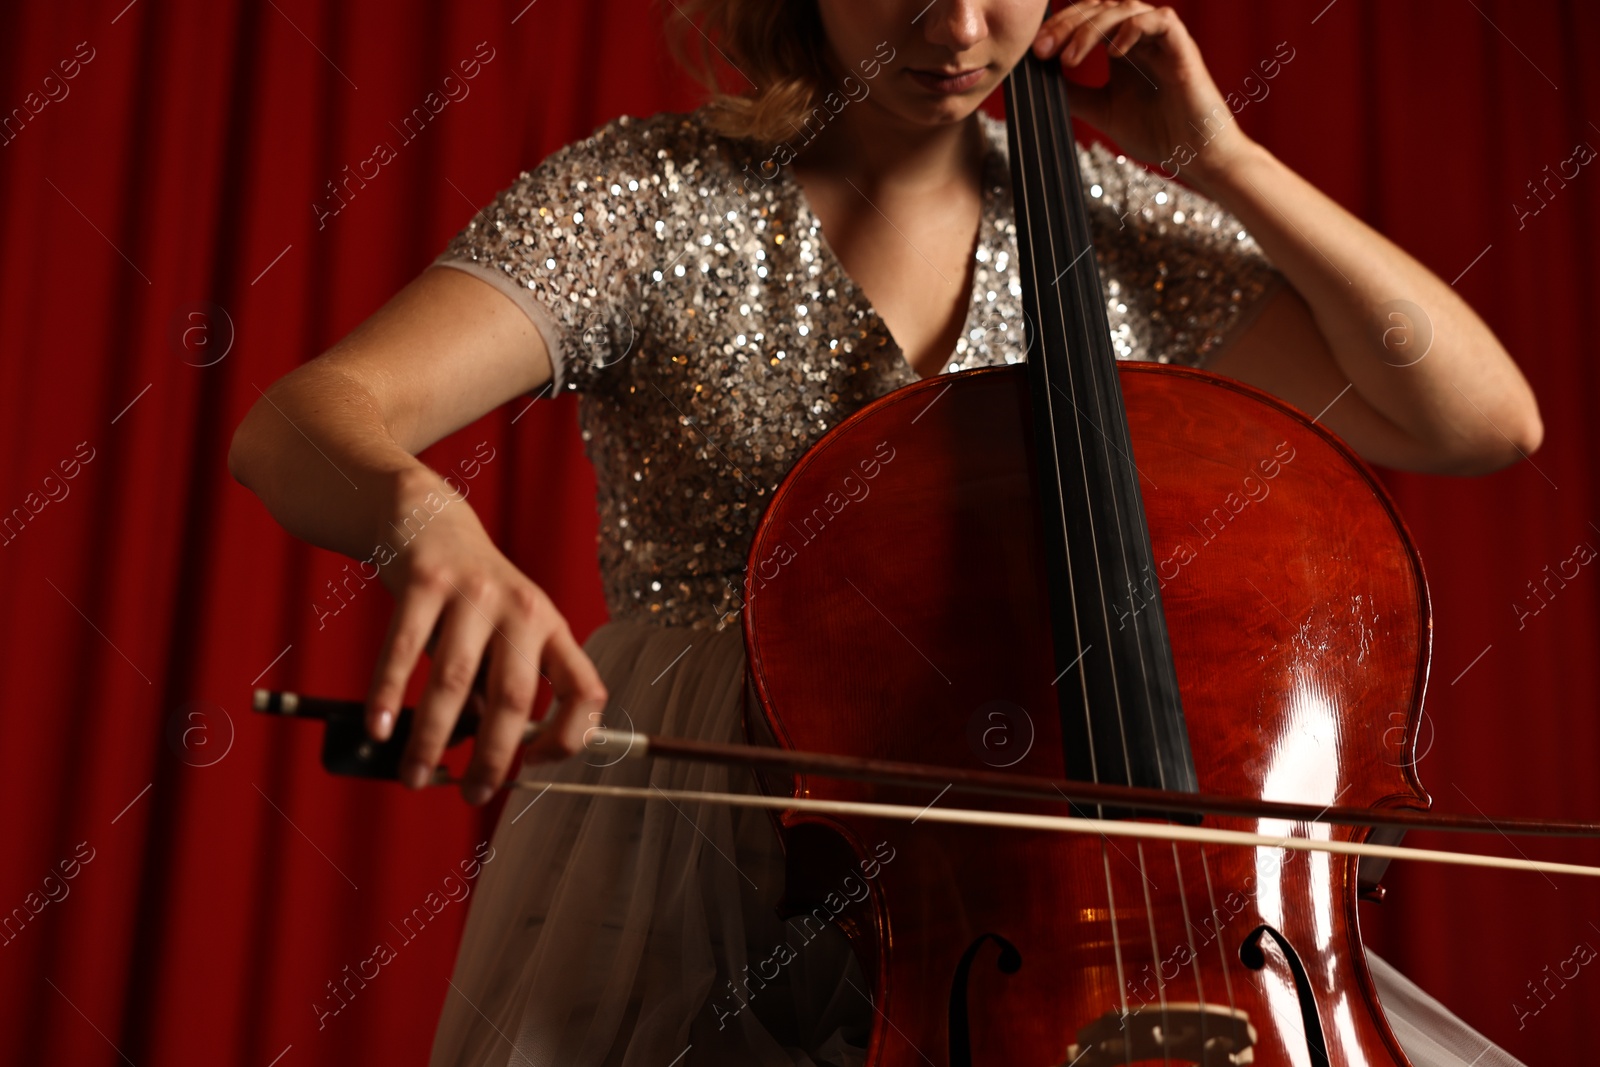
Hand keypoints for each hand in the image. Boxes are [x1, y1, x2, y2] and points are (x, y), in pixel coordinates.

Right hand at [363, 470, 606, 804]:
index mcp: (550, 627)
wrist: (428, 518)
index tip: (537, 766)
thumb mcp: (501, 632)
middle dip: (493, 758)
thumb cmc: (468, 595)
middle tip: (471, 795)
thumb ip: (495, 684)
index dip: (572, 735)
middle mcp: (521, 609)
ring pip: (454, 682)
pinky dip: (389, 694)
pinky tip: (380, 729)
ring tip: (414, 776)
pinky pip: (404, 649)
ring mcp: (473, 593)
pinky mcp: (425, 581)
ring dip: (431, 739)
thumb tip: (481, 752)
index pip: (584, 687)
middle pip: (514, 698)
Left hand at [1031, 1, 1257, 191]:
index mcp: (1122, 47)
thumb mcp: (1102, 111)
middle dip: (1067, 24)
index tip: (1036, 50)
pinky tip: (1111, 54)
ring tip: (1069, 59)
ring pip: (1124, 8)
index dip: (1060, 26)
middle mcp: (1141, 36)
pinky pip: (1158, 20)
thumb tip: (1039, 79)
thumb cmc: (1156, 133)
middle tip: (1042, 48)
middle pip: (1100, 7)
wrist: (1194, 154)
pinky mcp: (1182, 46)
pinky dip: (1132, 30)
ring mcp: (1162, 39)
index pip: (1087, 18)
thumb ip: (1074, 93)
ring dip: (1091, 29)